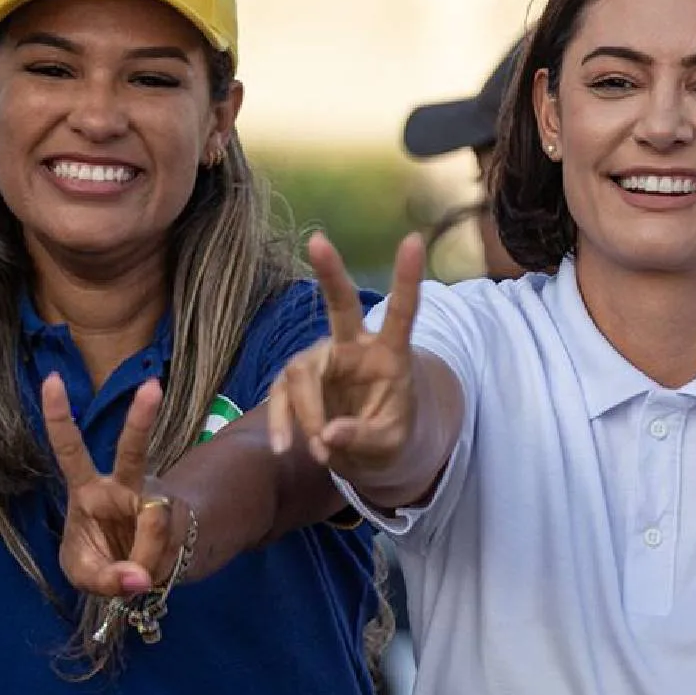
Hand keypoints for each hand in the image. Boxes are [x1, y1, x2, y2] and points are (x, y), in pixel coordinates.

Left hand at [45, 374, 170, 596]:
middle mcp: (123, 487)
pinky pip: (167, 547)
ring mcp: (156, 502)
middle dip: (142, 419)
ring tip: (141, 575)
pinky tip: (152, 572)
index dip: (58, 417)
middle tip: (151, 387)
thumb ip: (103, 578)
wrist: (149, 568)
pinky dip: (154, 568)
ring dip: (147, 552)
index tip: (50, 379)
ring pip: (154, 519)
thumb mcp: (86, 574)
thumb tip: (139, 578)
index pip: (70, 449)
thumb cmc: (104, 561)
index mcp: (87, 491)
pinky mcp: (179, 522)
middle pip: (133, 451)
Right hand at [268, 232, 425, 475]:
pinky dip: (281, 423)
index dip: (407, 279)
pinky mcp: (298, 380)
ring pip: (301, 373)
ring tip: (321, 454)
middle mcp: (355, 346)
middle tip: (319, 240)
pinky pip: (281, 395)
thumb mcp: (390, 444)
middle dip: (330, 273)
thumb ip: (365, 438)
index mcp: (391, 354)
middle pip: (341, 306)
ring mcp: (323, 360)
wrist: (370, 450)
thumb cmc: (390, 436)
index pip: (402, 313)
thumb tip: (327, 435)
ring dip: (306, 415)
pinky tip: (282, 448)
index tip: (414, 240)